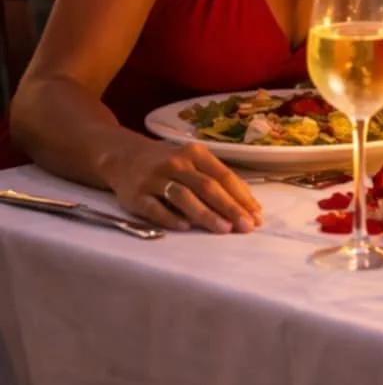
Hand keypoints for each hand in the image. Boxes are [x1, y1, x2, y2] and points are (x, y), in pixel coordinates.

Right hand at [105, 137, 263, 232]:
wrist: (123, 157)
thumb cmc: (169, 165)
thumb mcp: (193, 163)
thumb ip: (217, 180)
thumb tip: (249, 204)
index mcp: (195, 154)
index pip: (223, 176)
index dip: (241, 196)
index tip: (257, 216)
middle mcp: (175, 163)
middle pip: (207, 186)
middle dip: (229, 207)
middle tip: (246, 226)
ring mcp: (154, 179)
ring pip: (183, 196)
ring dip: (205, 213)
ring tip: (223, 229)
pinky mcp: (136, 196)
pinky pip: (155, 208)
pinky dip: (170, 218)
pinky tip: (186, 227)